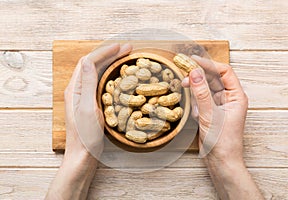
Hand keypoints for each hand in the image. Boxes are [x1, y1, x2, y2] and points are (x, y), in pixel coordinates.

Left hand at [46, 43, 131, 199]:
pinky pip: (102, 84)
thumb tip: (87, 60)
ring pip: (98, 74)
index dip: (104, 52)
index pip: (88, 62)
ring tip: (126, 58)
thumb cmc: (85, 136)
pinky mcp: (91, 104)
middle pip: (93, 66)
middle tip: (128, 49)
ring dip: (111, 63)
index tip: (120, 47)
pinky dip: (112, 76)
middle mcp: (78, 90)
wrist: (83, 156)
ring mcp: (85, 97)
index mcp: (74, 89)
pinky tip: (121, 76)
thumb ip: (86, 84)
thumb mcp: (87, 109)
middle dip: (110, 55)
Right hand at [182, 56, 262, 199]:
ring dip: (195, 86)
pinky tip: (189, 100)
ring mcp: (219, 106)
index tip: (193, 60)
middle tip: (184, 70)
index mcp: (236, 96)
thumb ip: (202, 93)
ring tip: (183, 84)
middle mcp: (229, 99)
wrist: (221, 161)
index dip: (209, 64)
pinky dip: (194, 97)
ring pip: (206, 88)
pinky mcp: (210, 113)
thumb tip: (194, 72)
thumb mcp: (210, 115)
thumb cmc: (222, 141)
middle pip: (214, 78)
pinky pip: (202, 99)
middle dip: (199, 74)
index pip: (224, 72)